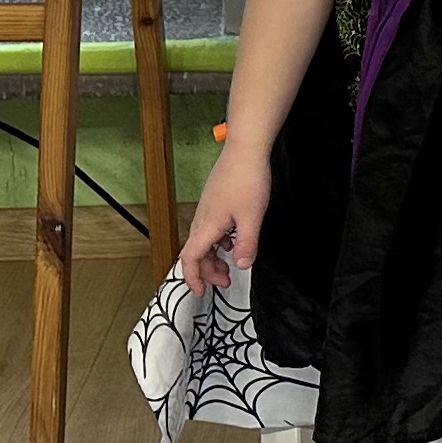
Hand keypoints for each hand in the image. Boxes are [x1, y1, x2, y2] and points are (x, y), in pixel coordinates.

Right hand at [178, 141, 268, 292]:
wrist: (245, 149)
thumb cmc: (247, 179)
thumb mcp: (252, 217)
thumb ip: (247, 245)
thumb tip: (242, 266)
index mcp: (207, 226)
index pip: (190, 259)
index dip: (193, 279)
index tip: (201, 293)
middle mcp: (202, 218)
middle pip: (196, 253)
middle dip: (208, 272)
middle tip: (226, 281)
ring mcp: (208, 209)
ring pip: (204, 241)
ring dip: (214, 256)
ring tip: (231, 263)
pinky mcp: (215, 201)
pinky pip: (211, 228)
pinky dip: (219, 241)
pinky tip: (235, 239)